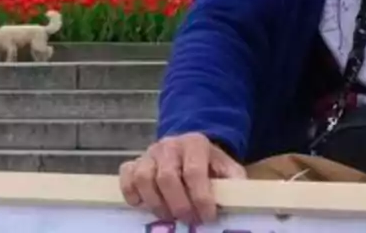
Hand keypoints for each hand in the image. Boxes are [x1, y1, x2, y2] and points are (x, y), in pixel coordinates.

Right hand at [118, 133, 245, 224]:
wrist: (189, 148)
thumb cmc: (209, 164)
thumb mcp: (226, 167)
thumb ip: (233, 181)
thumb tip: (239, 197)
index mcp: (195, 144)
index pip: (194, 171)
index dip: (200, 197)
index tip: (208, 216)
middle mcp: (169, 145)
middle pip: (167, 177)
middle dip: (178, 205)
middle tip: (189, 221)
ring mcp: (149, 153)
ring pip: (143, 178)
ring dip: (156, 204)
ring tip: (169, 217)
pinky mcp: (134, 162)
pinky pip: (126, 176)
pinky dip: (130, 193)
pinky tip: (142, 205)